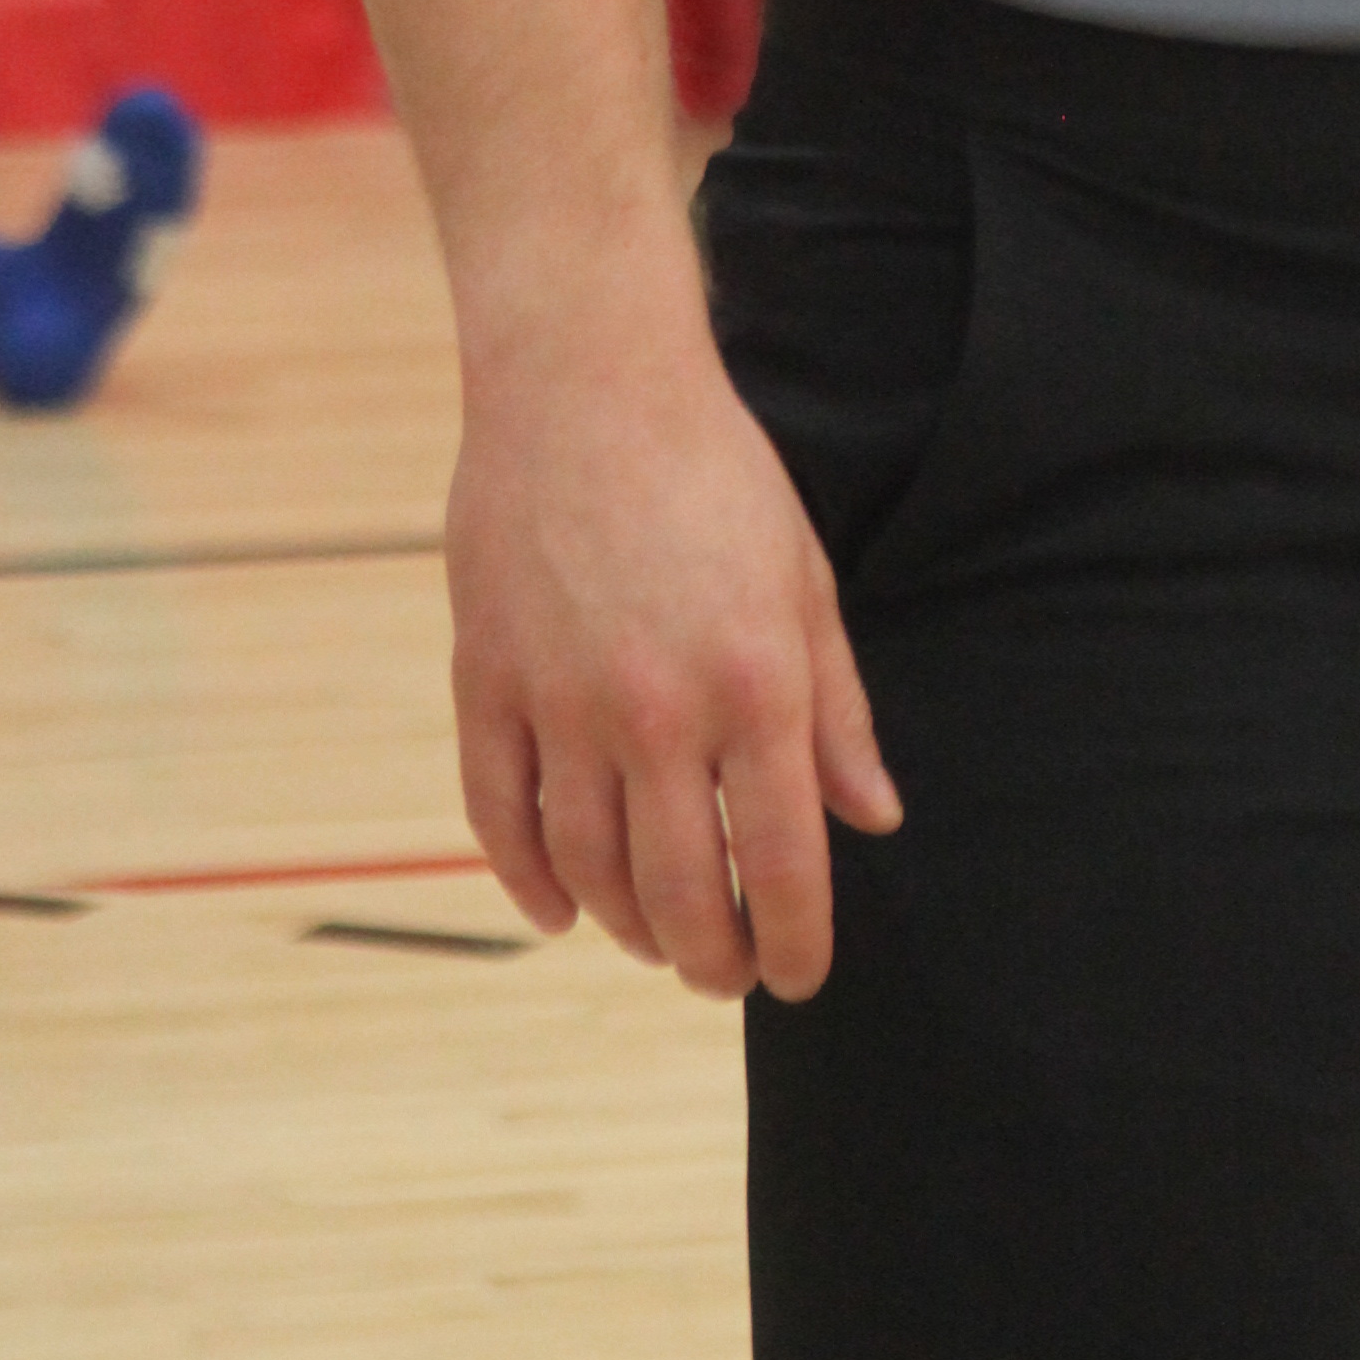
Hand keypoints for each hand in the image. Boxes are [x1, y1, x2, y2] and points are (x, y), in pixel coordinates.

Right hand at [444, 285, 899, 1002]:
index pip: (781, 862)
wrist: (589, 383)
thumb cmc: (715, 475)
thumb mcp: (805, 583)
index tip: (800, 976)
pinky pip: (500, 815)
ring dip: (626, 927)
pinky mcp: (486, 680)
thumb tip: (872, 819)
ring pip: (587, 869)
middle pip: (679, 890)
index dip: (794, 939)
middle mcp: (658, 709)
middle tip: (725, 975)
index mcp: (756, 683)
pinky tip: (560, 910)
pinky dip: (527, 880)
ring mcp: (561, 700)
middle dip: (710, 957)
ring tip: (656, 940)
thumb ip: (836, 712)